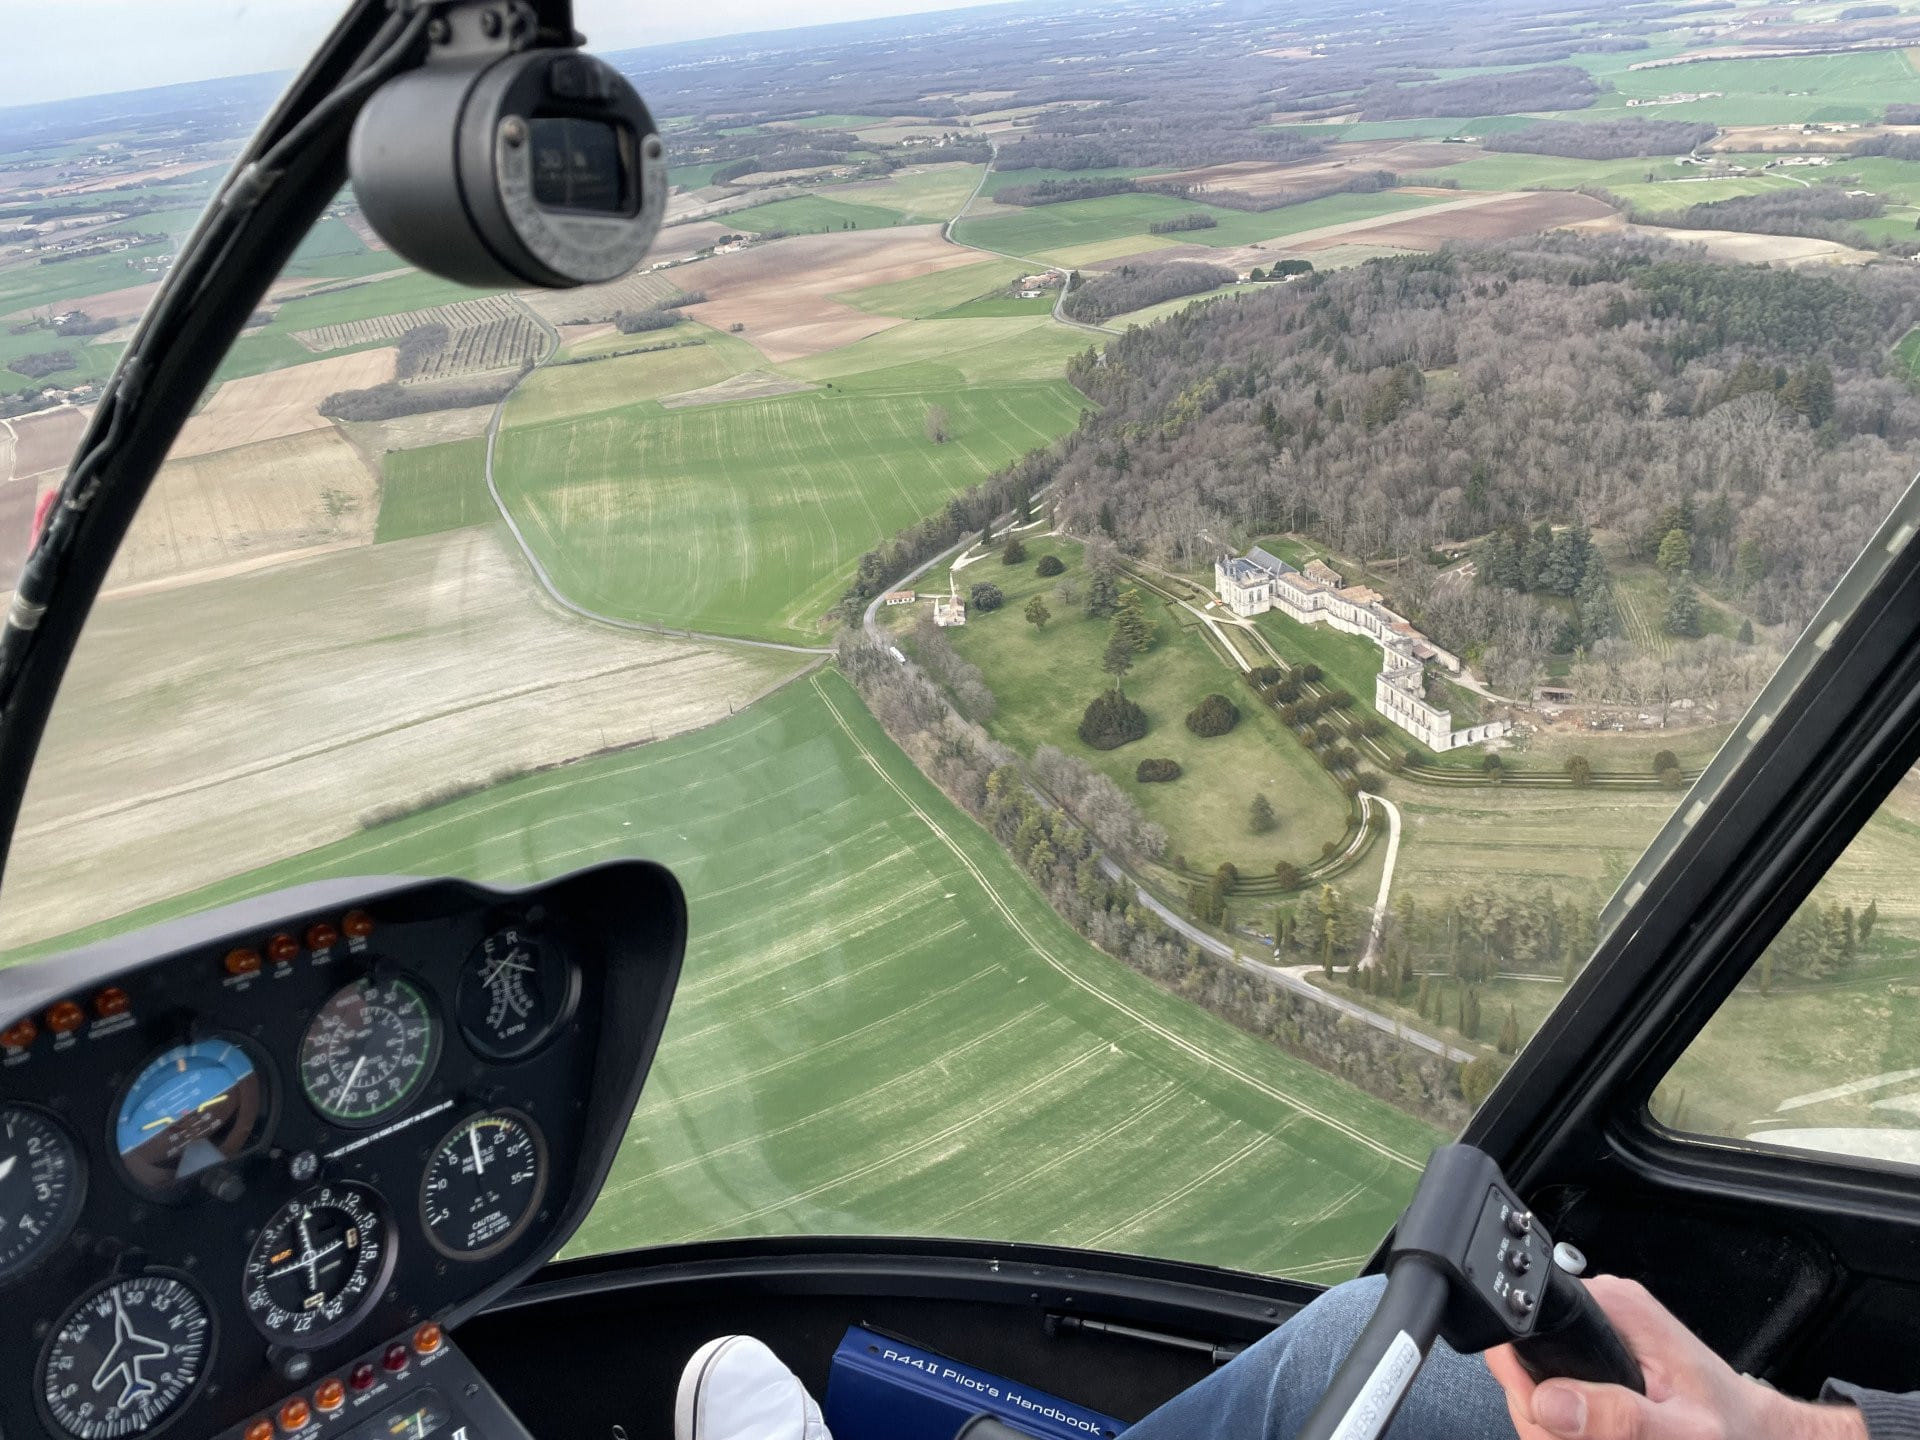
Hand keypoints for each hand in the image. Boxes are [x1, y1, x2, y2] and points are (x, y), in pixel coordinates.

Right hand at [1483, 1276, 1865, 1439]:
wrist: (1757, 1437)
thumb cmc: (1734, 1432)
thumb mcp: (1685, 1434)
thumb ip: (1619, 1418)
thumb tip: (1551, 1400)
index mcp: (1616, 1308)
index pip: (1526, 1331)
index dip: (1526, 1386)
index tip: (1555, 1424)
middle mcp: (1602, 1312)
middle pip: (1523, 1366)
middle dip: (1544, 1420)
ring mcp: (1598, 1335)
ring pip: (1533, 1387)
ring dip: (1552, 1429)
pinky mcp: (1598, 1359)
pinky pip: (1554, 1393)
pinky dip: (1564, 1426)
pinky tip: (1593, 1437)